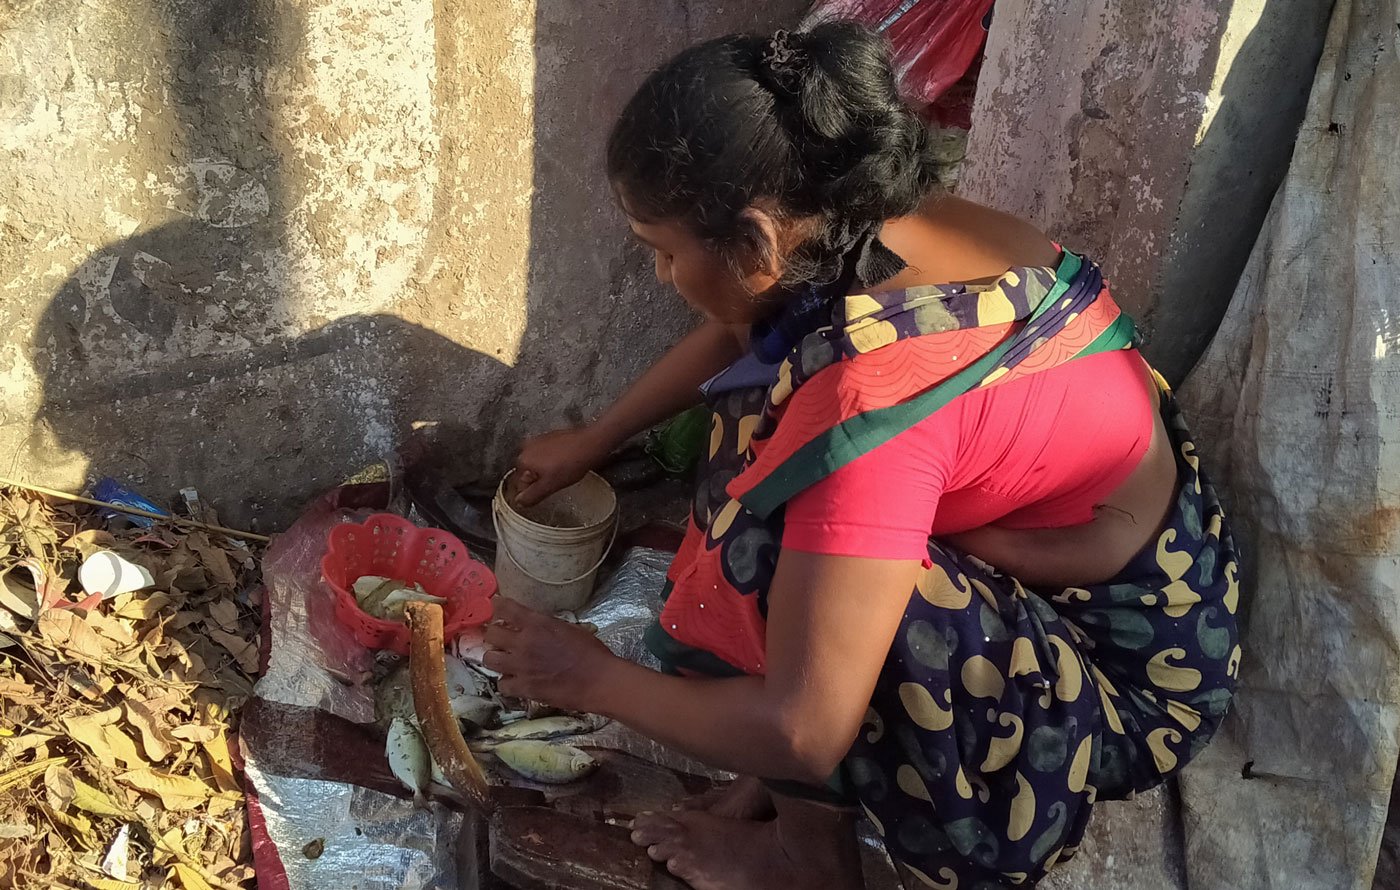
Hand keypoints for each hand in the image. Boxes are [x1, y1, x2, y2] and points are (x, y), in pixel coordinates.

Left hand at [483, 597, 617, 712]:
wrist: (599, 681)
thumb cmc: (591, 652)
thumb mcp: (570, 628)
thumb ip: (547, 625)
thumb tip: (537, 626)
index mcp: (537, 624)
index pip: (505, 609)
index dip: (498, 606)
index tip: (496, 607)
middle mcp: (524, 643)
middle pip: (491, 634)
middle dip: (494, 635)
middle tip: (501, 639)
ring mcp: (521, 667)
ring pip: (489, 659)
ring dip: (496, 658)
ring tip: (505, 660)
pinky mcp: (524, 688)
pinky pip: (501, 684)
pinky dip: (507, 682)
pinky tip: (515, 681)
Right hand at [512, 426, 610, 507]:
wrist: (590, 444)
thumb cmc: (573, 462)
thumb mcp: (550, 486)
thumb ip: (532, 496)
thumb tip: (519, 502)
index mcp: (523, 460)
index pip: (519, 484)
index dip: (533, 492)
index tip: (544, 493)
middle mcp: (527, 447)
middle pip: (528, 473)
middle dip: (540, 480)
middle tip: (555, 482)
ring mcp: (539, 440)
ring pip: (538, 464)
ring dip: (547, 471)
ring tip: (563, 472)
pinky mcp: (550, 437)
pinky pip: (547, 455)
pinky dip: (554, 461)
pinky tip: (566, 464)